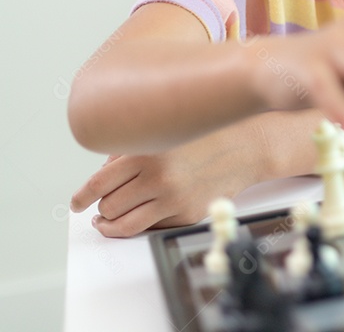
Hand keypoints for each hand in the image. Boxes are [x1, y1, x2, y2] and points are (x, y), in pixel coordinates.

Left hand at [69, 119, 265, 237]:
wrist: (248, 147)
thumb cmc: (206, 135)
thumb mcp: (163, 132)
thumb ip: (130, 152)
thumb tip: (103, 175)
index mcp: (146, 153)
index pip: (98, 184)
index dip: (82, 197)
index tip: (77, 203)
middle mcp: (158, 178)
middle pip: (109, 206)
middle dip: (104, 207)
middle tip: (105, 205)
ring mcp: (174, 199)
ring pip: (124, 225)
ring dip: (113, 224)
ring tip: (111, 220)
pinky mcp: (188, 214)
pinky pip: (153, 227)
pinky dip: (143, 223)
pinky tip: (145, 214)